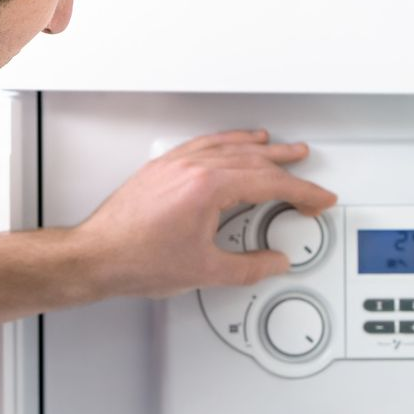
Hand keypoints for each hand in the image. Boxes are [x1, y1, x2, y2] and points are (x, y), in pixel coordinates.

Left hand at [75, 130, 336, 299]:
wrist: (96, 256)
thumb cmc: (136, 260)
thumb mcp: (204, 271)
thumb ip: (248, 267)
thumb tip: (274, 262)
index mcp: (208, 188)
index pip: (269, 183)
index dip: (301, 191)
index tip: (318, 199)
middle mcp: (192, 168)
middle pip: (253, 160)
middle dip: (287, 167)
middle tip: (308, 174)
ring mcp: (175, 165)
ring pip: (228, 147)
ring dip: (260, 148)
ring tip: (280, 147)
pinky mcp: (162, 168)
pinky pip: (204, 145)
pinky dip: (227, 142)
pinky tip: (233, 144)